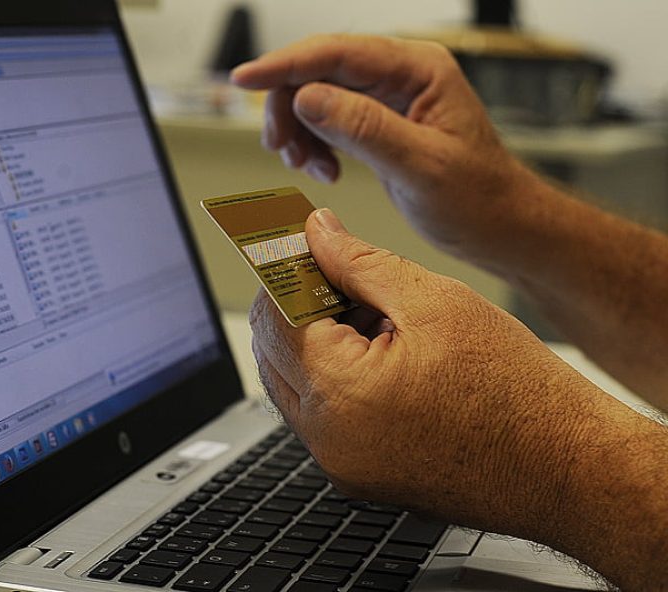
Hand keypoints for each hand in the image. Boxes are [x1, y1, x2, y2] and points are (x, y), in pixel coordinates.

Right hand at [232, 35, 536, 263]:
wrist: (500, 226)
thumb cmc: (479, 198)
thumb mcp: (421, 166)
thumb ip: (365, 129)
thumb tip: (309, 98)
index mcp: (418, 70)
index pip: (338, 52)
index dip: (285, 65)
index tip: (245, 78)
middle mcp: (400, 76)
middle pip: (319, 70)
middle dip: (289, 107)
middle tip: (281, 148)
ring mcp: (387, 98)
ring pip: (316, 96)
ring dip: (299, 129)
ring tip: (306, 166)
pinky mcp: (377, 123)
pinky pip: (327, 120)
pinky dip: (313, 144)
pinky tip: (324, 170)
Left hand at [250, 208, 617, 537]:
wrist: (570, 470)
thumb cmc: (518, 391)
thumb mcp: (435, 302)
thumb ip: (360, 262)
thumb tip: (316, 232)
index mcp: (338, 392)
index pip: (274, 313)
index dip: (289, 268)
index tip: (305, 242)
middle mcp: (326, 438)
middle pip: (273, 350)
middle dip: (299, 302)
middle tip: (345, 273)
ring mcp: (340, 464)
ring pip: (294, 382)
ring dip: (316, 339)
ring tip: (378, 316)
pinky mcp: (359, 476)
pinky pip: (322, 415)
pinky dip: (336, 377)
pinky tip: (385, 353)